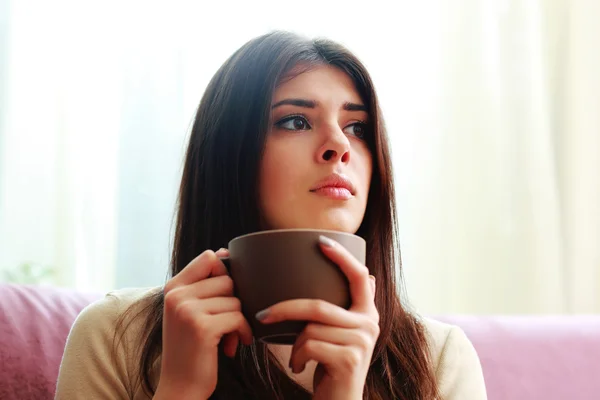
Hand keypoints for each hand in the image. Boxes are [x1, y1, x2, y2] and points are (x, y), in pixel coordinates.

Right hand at [155, 249, 252, 399]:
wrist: (179, 388)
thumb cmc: (190, 348)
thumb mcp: (189, 311)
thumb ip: (203, 284)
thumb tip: (224, 251)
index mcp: (173, 287)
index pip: (208, 258)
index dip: (225, 272)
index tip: (226, 294)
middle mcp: (176, 295)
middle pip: (227, 279)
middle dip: (234, 302)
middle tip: (228, 325)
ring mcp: (187, 310)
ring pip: (236, 299)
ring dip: (239, 321)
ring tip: (228, 338)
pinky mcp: (202, 327)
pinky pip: (238, 317)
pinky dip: (243, 332)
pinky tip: (232, 347)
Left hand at [256, 236, 378, 399]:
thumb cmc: (330, 365)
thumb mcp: (335, 334)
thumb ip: (336, 309)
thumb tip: (334, 275)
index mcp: (367, 312)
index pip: (359, 276)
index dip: (341, 257)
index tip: (320, 241)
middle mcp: (370, 323)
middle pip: (319, 306)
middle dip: (285, 309)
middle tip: (262, 315)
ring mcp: (362, 342)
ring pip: (310, 328)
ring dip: (293, 345)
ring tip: (297, 357)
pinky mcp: (350, 359)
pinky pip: (309, 346)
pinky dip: (296, 357)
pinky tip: (300, 367)